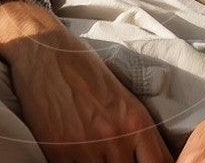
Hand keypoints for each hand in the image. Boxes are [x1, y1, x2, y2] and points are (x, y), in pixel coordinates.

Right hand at [0, 0, 174, 161]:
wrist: (45, 52)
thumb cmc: (84, 68)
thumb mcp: (120, 95)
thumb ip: (134, 130)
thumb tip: (145, 156)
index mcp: (135, 119)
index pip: (159, 162)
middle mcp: (115, 136)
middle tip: (121, 158)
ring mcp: (86, 147)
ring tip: (97, 155)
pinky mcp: (58, 153)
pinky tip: (78, 156)